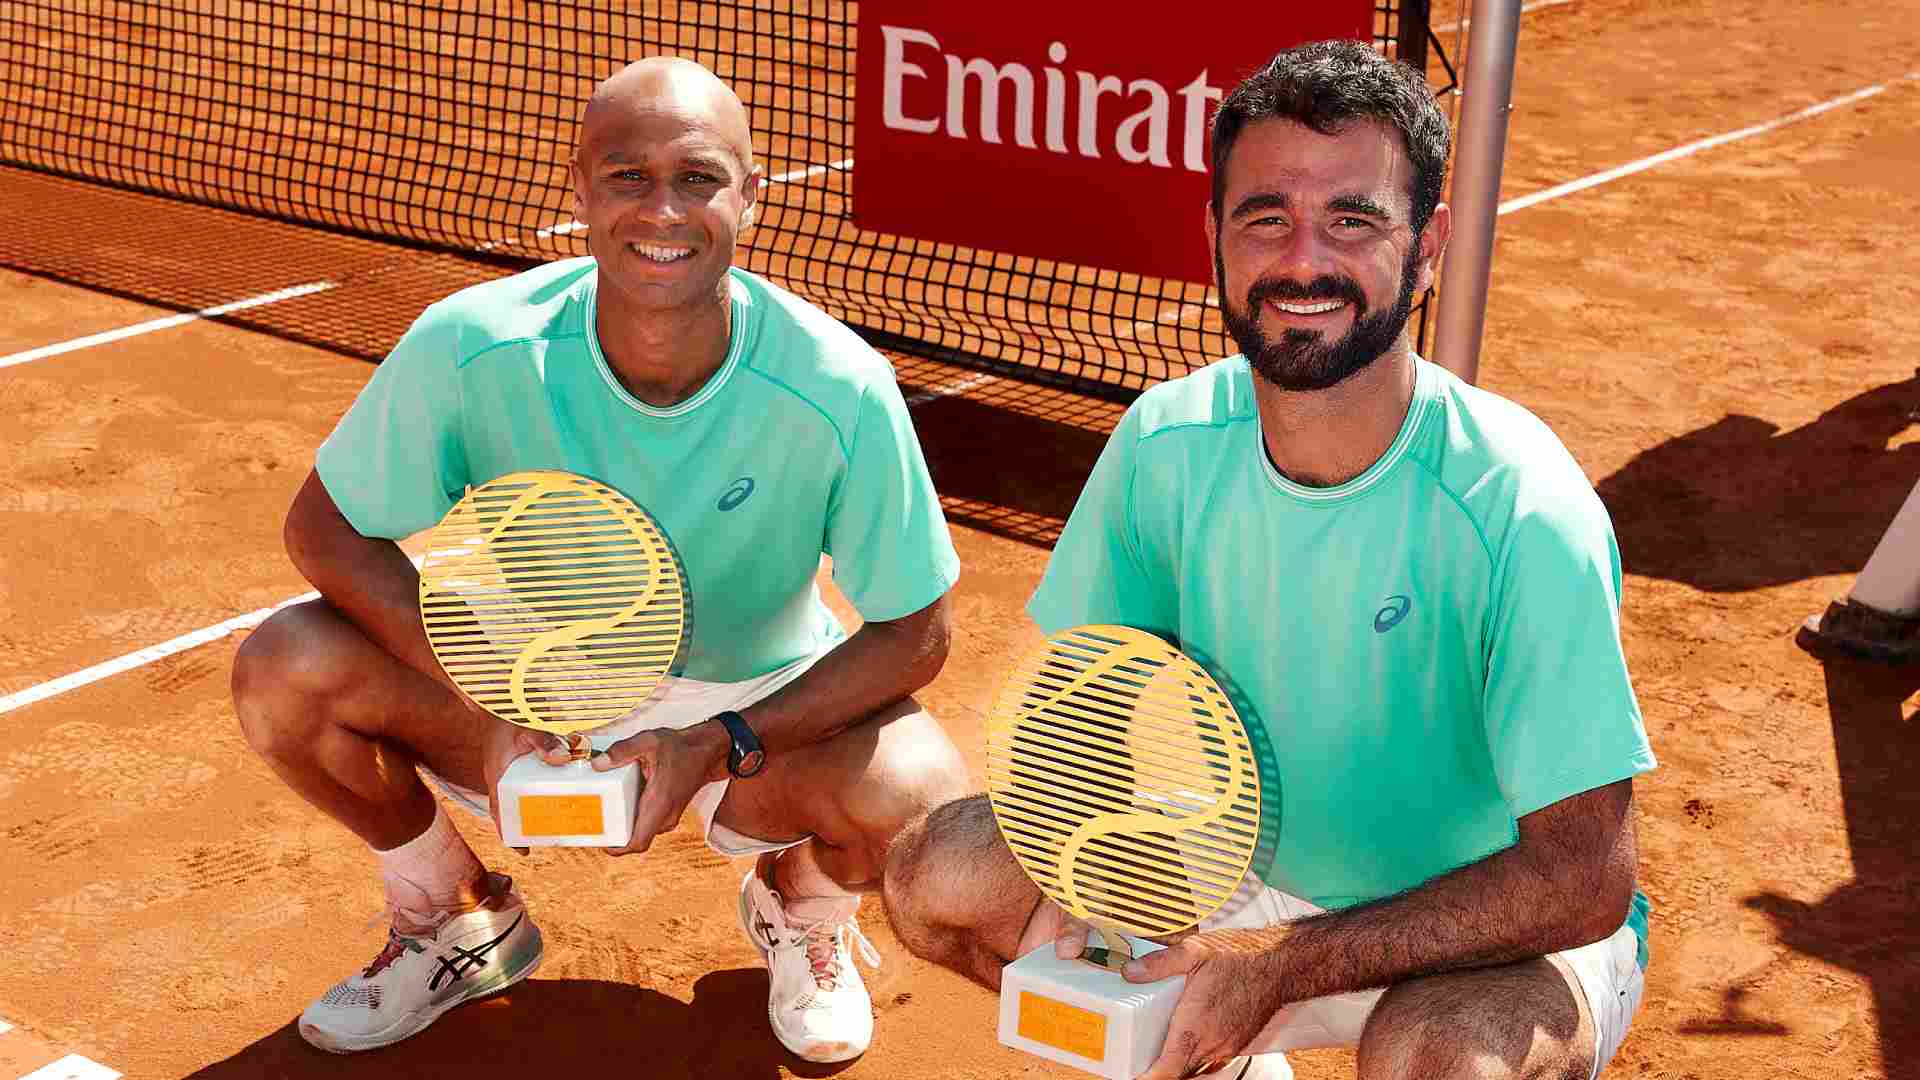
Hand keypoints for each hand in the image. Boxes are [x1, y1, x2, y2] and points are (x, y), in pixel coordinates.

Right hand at [481, 718, 566, 854]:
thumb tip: (563, 758)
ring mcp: (508, 769)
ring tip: (560, 816)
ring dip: (534, 808)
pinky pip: (526, 780)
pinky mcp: (516, 760)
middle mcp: (501, 777)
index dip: (509, 834)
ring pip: (520, 796)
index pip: (499, 812)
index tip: (523, 852)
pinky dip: (540, 787)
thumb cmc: (506, 713)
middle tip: (551, 835)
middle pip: (511, 810)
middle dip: (527, 825)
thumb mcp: (527, 728)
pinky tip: (561, 785)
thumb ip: (544, 741)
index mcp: (497, 776)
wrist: (494, 695)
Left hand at [594, 721, 730, 856]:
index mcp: (659, 803)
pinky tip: (622, 802)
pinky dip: (634, 819)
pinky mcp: (668, 811)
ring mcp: (669, 815)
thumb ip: (622, 751)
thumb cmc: (682, 748)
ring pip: (642, 832)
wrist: (708, 750)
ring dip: (625, 827)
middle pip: (636, 839)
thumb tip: (598, 764)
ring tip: (605, 812)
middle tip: (595, 822)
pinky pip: (648, 823)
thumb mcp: (649, 741)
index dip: (616, 848)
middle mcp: (665, 815)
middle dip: (614, 835)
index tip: (599, 841)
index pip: (638, 842)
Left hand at [1122, 932, 1286, 1079]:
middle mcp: (1213, 1042)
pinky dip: (1197, 1060)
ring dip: (1178, 1067)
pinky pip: (1212, 1062)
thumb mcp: (1194, 951)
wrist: (1282, 963)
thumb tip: (1132, 972)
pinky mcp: (1238, 1042)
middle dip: (1160, 1072)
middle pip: (1179, 1072)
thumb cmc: (1244, 958)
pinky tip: (1191, 1045)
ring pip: (1197, 1069)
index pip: (1167, 1070)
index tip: (1135, 1077)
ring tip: (1161, 1058)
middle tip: (1141, 1065)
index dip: (1148, 1078)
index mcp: (1196, 1027)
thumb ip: (1159, 963)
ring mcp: (1227, 1045)